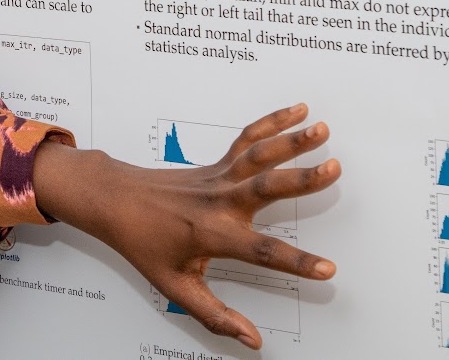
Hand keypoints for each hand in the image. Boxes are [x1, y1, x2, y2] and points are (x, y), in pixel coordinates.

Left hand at [30, 103, 339, 350]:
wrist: (114, 200)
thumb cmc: (141, 241)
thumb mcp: (174, 286)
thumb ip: (214, 314)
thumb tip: (251, 341)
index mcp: (211, 235)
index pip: (261, 252)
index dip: (295, 263)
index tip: (327, 269)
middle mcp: (219, 202)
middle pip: (265, 188)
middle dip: (301, 179)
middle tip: (334, 169)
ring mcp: (219, 178)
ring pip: (258, 155)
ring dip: (291, 140)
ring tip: (322, 129)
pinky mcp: (217, 163)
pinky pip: (247, 140)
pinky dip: (272, 122)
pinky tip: (297, 112)